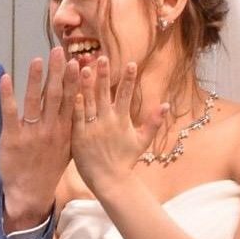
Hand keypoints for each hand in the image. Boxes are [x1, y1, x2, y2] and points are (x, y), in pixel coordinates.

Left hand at [0, 46, 78, 230]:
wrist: (31, 193)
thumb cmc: (49, 169)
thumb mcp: (68, 149)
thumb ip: (73, 127)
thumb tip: (79, 105)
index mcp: (65, 131)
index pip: (71, 101)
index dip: (73, 80)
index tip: (77, 62)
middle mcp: (50, 129)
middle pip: (54, 96)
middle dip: (57, 72)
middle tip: (58, 51)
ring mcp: (31, 133)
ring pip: (34, 101)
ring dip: (35, 79)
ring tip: (37, 59)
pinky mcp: (12, 138)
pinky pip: (10, 113)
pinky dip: (7, 95)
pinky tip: (6, 78)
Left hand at [72, 58, 166, 193]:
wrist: (110, 181)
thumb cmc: (125, 161)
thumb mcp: (142, 141)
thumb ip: (153, 122)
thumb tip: (166, 104)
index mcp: (122, 121)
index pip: (126, 95)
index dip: (128, 79)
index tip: (131, 63)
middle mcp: (107, 122)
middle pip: (105, 93)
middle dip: (104, 74)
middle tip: (102, 57)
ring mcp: (92, 129)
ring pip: (89, 102)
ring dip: (87, 84)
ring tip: (86, 67)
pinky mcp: (79, 137)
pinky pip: (76, 118)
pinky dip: (76, 105)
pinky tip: (74, 91)